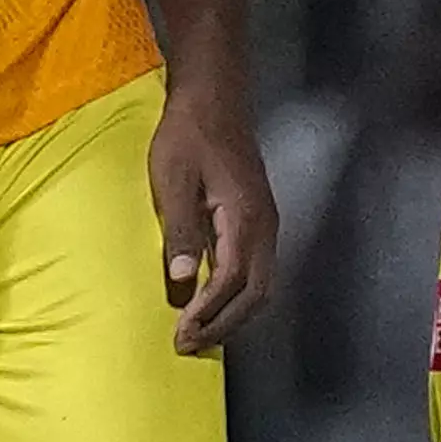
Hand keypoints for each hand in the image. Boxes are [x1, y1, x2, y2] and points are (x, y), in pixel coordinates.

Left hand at [145, 82, 278, 354]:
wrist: (214, 96)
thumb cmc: (188, 134)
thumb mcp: (174, 180)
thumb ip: (181, 231)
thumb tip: (184, 284)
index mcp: (246, 219)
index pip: (232, 282)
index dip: (208, 314)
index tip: (180, 335)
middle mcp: (266, 226)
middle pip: (256, 294)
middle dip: (224, 325)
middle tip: (188, 345)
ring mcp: (267, 222)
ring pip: (261, 284)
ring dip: (233, 314)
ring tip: (199, 332)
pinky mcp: (259, 217)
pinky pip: (256, 270)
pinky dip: (238, 295)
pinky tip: (213, 300)